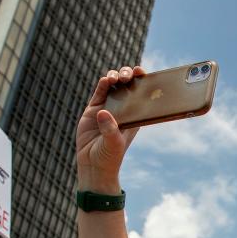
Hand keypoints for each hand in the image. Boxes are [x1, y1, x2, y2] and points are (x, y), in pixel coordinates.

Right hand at [75, 66, 144, 192]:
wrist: (93, 164)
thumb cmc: (110, 156)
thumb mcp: (114, 143)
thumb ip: (110, 129)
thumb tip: (103, 113)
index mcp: (135, 116)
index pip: (142, 94)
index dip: (143, 81)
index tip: (142, 73)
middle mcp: (123, 109)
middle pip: (128, 85)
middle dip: (128, 76)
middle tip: (128, 76)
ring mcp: (108, 107)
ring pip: (114, 85)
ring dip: (115, 77)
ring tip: (115, 79)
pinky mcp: (93, 109)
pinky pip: (99, 92)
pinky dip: (103, 84)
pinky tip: (106, 80)